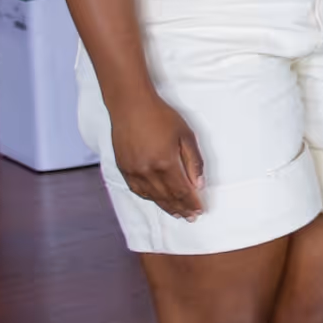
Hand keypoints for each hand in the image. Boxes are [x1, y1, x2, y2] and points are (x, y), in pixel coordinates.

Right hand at [109, 91, 206, 218]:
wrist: (130, 105)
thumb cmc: (161, 117)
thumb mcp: (186, 136)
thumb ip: (194, 162)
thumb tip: (199, 185)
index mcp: (165, 163)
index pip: (182, 191)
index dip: (192, 203)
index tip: (200, 211)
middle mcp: (147, 171)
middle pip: (167, 197)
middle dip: (181, 208)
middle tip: (191, 217)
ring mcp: (133, 171)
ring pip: (151, 196)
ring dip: (166, 206)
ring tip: (177, 213)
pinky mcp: (123, 167)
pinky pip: (137, 189)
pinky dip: (149, 197)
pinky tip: (156, 200)